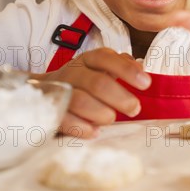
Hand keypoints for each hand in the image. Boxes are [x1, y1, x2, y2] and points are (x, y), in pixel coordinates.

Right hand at [35, 48, 150, 138]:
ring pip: (80, 100)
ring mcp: (59, 90)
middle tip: (134, 109)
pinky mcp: (49, 109)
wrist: (43, 91)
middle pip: (97, 83)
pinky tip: (94, 132)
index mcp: (89, 60)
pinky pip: (63, 119)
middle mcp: (73, 72)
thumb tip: (140, 67)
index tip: (146, 84)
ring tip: (112, 119)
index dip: (127, 70)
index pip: (106, 58)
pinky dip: (81, 127)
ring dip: (100, 112)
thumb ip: (122, 65)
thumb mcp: (102, 68)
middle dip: (120, 98)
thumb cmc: (83, 80)